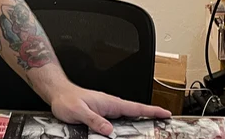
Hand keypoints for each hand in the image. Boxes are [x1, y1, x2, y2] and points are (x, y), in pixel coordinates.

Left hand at [49, 84, 170, 135]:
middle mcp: (110, 105)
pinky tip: (127, 131)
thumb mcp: (79, 111)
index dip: (152, 110)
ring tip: (151, 127)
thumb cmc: (67, 100)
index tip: (166, 113)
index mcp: (109, 102)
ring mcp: (107, 109)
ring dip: (139, 121)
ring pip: (127, 117)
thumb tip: (109, 130)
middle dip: (151, 116)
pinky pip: (118, 120)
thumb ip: (94, 120)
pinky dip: (127, 124)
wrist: (58, 94)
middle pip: (135, 112)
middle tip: (164, 123)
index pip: (135, 107)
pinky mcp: (102, 114)